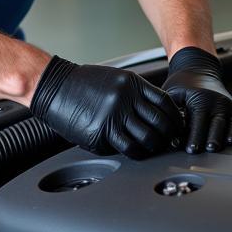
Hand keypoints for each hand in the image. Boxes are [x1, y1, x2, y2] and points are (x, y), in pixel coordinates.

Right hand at [30, 56, 181, 158]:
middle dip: (169, 135)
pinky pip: (127, 148)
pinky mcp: (101, 134)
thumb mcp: (115, 78)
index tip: (177, 126)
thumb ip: (135, 93)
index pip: (165, 103)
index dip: (175, 117)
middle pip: (160, 123)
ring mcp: (114, 117)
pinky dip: (136, 153)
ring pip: (147, 138)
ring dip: (154, 147)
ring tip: (153, 148)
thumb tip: (155, 112)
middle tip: (169, 142)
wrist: (54, 87)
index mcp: (131, 83)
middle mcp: (125, 99)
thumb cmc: (83, 83)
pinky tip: (136, 152)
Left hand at [162, 47, 231, 152]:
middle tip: (209, 150)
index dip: (195, 137)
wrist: (198, 70)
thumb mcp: (172, 94)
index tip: (191, 149)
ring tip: (225, 145)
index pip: (198, 122)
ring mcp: (231, 107)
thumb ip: (170, 112)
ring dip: (228, 137)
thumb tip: (168, 131)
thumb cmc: (182, 86)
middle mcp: (218, 103)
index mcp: (201, 100)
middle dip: (213, 139)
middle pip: (217, 126)